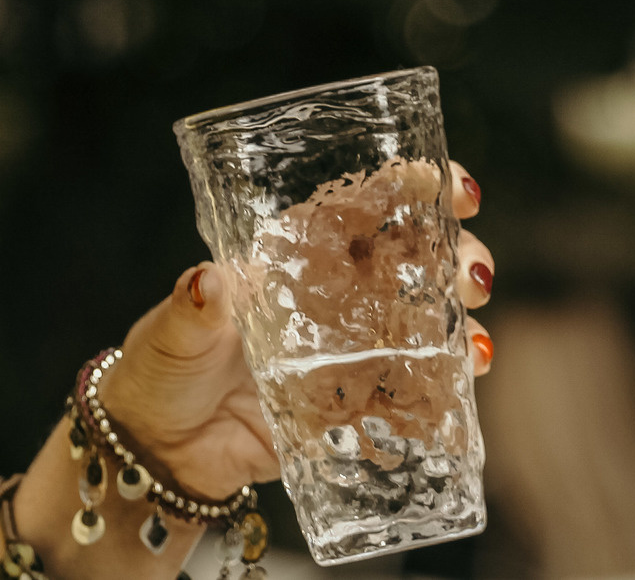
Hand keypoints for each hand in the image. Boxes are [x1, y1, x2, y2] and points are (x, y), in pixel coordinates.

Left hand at [0, 163, 492, 577]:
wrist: (156, 450)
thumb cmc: (159, 368)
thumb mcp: (172, 328)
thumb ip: (193, 306)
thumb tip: (206, 281)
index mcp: (292, 254)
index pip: (361, 205)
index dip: (412, 187)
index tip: (451, 184)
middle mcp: (330, 294)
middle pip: (411, 259)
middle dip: (457, 256)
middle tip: (474, 275)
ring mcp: (346, 349)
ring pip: (424, 323)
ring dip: (464, 327)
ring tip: (477, 347)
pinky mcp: (349, 405)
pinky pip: (407, 396)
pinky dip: (441, 396)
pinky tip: (459, 400)